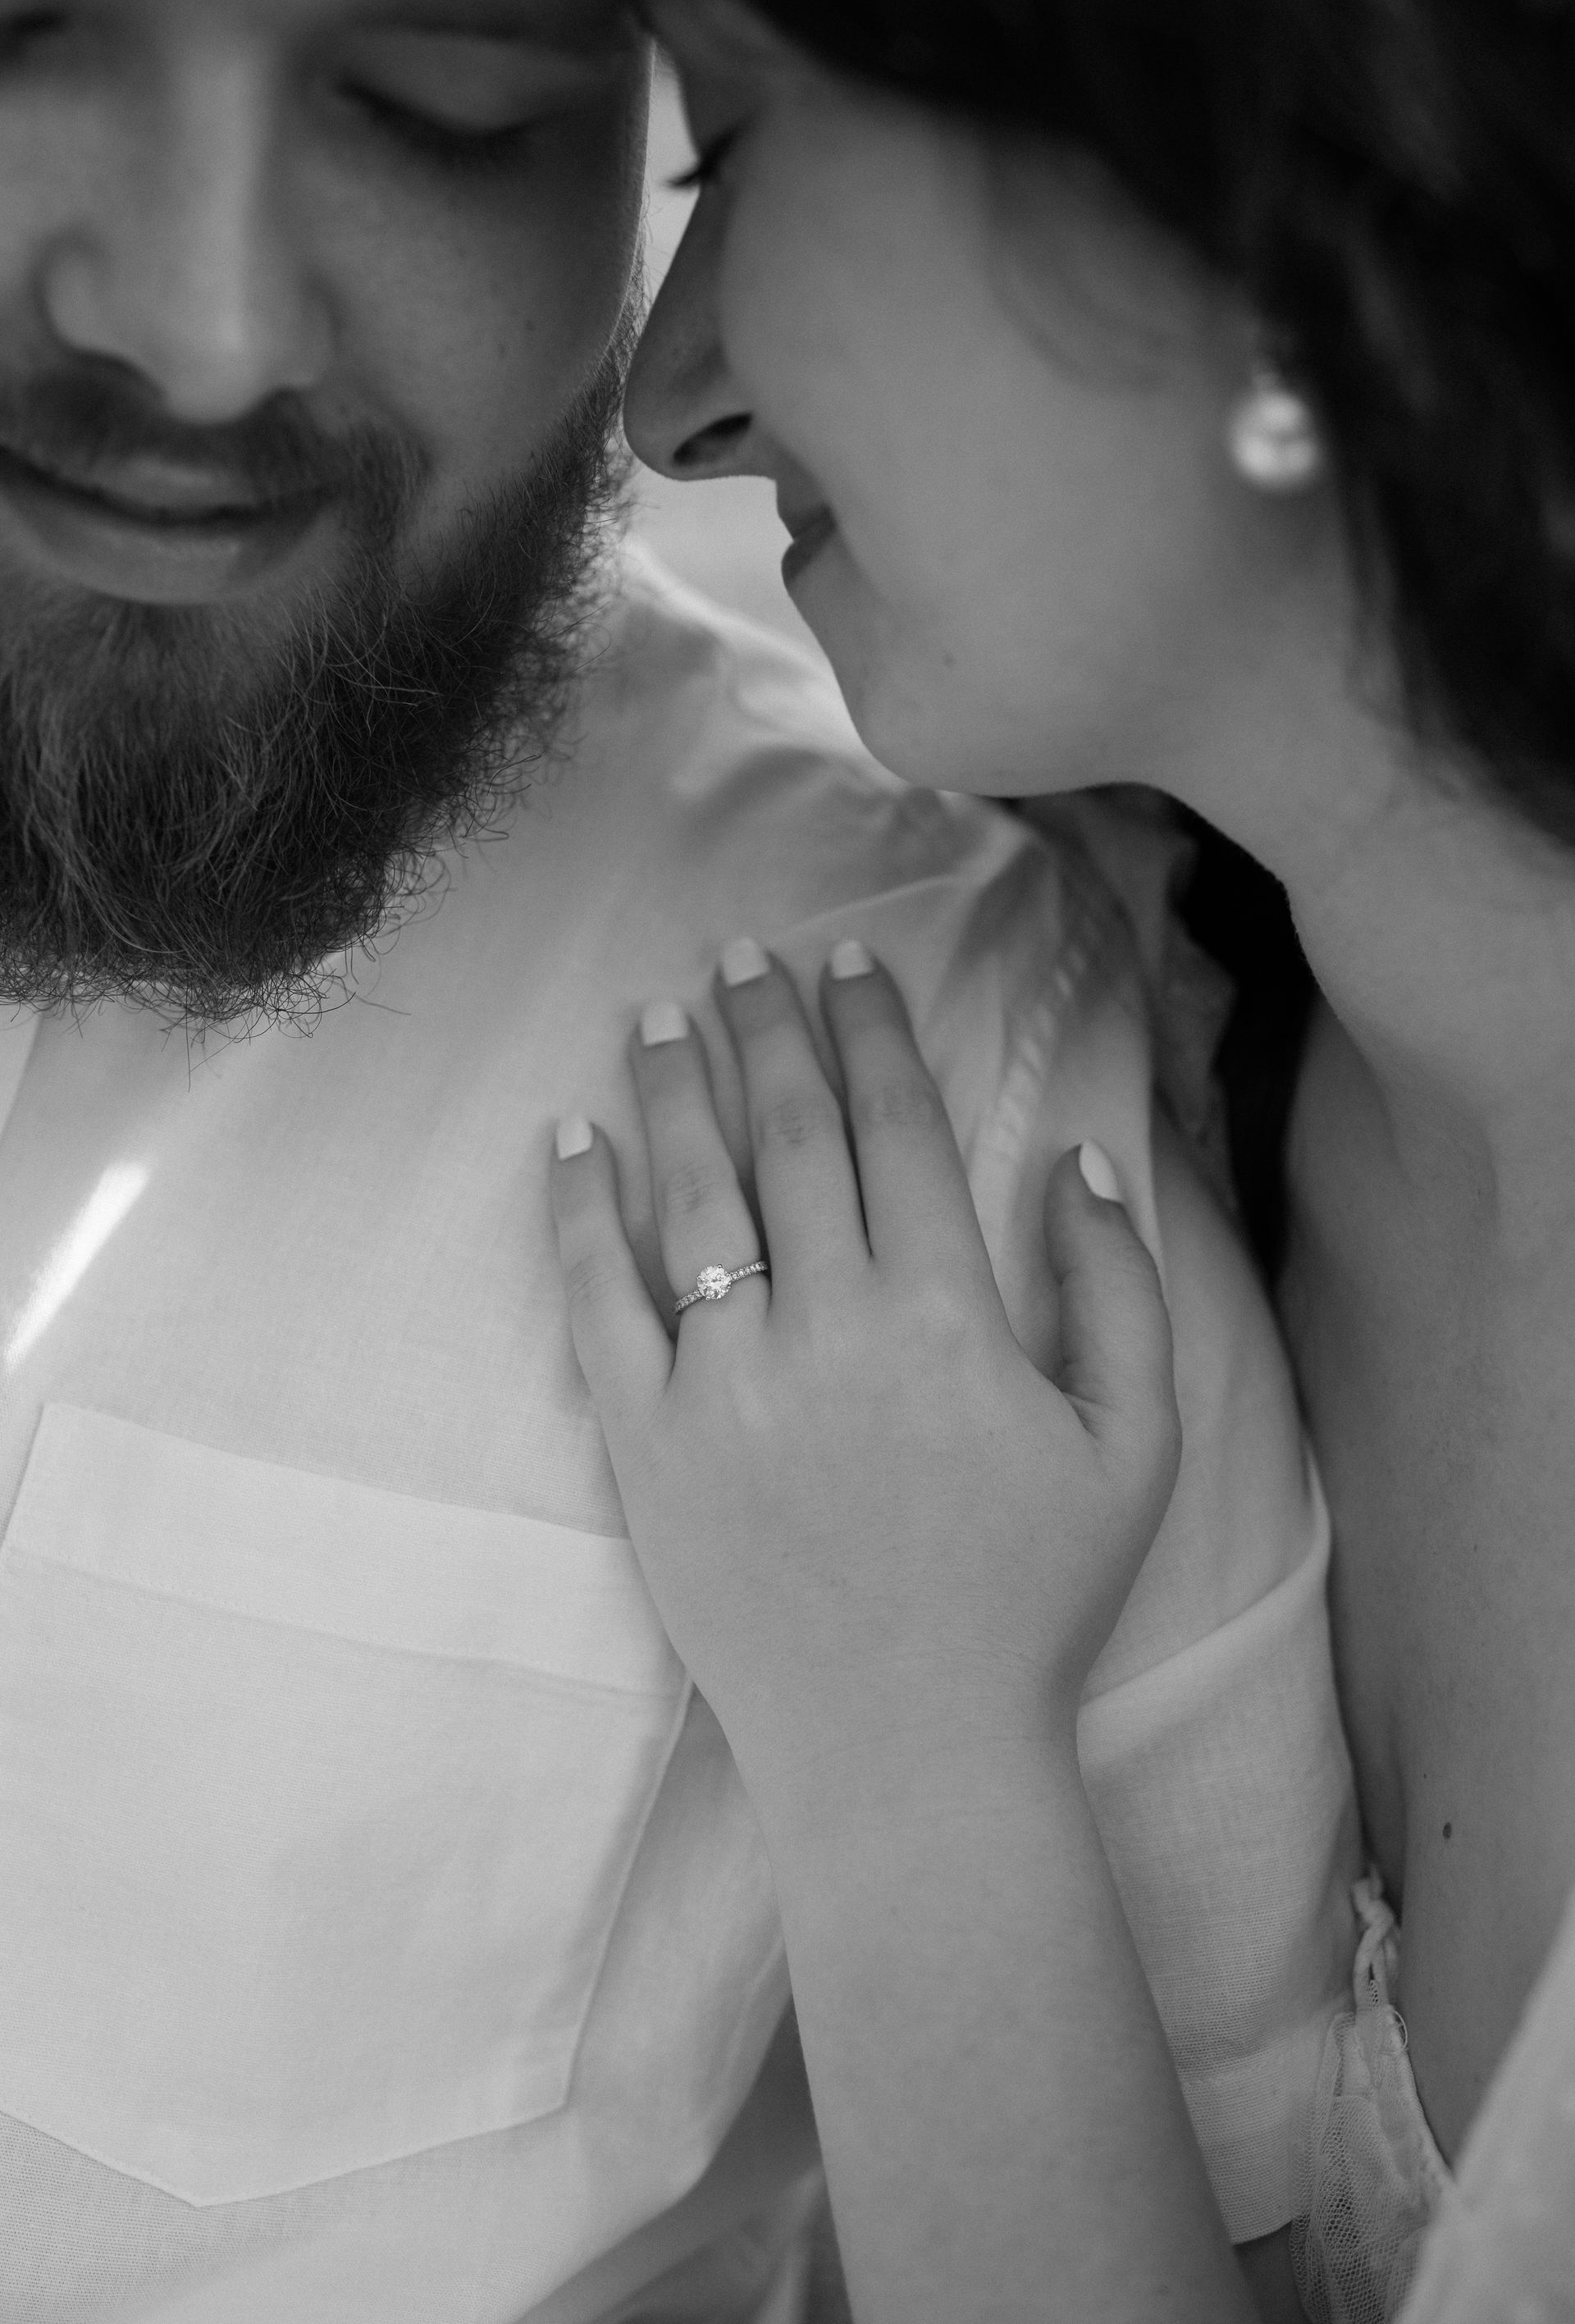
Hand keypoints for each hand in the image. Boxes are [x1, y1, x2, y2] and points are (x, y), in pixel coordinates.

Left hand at [548, 941, 1180, 1818]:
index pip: (899, 1127)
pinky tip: (569, 1142)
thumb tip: (1078, 1154)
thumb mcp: (1134, 1444)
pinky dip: (578, 1215)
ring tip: (658, 1016)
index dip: (871, 1031)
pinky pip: (597, 1305)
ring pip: (690, 1196)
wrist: (908, 1751)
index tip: (846, 964)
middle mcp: (829, 1325)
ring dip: (673, 1091)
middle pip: (789, 1136)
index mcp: (947, 1313)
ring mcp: (724, 1385)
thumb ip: (1119, 1288)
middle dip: (768, 1031)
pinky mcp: (648, 1448)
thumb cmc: (1032, 1601)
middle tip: (741, 958)